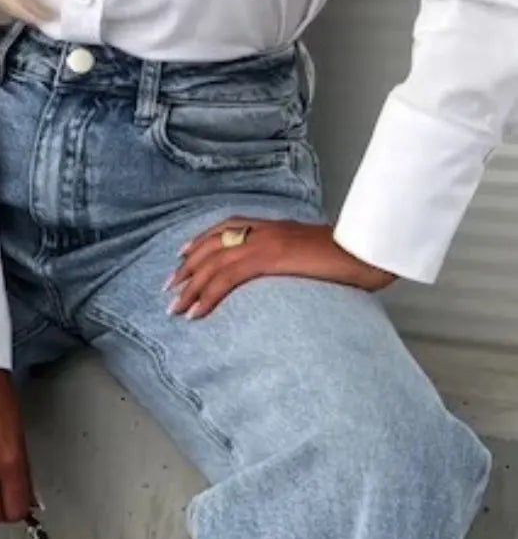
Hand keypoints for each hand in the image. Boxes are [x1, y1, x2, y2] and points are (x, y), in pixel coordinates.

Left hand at [168, 218, 396, 319]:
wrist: (371, 250)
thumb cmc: (351, 257)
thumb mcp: (315, 254)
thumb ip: (294, 259)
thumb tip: (286, 274)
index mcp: (276, 226)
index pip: (227, 228)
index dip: (201, 242)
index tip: (182, 258)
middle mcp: (266, 230)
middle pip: (213, 245)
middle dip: (187, 269)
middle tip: (168, 289)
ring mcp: (267, 242)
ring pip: (214, 263)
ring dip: (191, 288)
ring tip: (175, 308)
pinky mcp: (271, 258)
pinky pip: (228, 278)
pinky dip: (208, 295)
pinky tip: (196, 312)